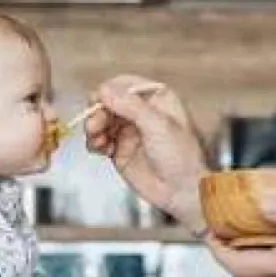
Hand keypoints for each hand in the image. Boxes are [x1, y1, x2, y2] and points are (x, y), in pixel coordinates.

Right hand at [85, 74, 208, 230]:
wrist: (181, 192)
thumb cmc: (181, 157)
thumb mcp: (158, 125)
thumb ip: (131, 106)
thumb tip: (104, 90)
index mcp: (157, 98)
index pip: (125, 84)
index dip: (109, 91)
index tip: (98, 101)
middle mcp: (141, 111)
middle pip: (108, 101)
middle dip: (98, 112)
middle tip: (94, 126)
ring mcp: (129, 130)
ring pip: (101, 120)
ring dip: (94, 128)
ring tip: (96, 141)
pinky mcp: (119, 149)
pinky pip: (99, 139)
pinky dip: (94, 143)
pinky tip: (100, 149)